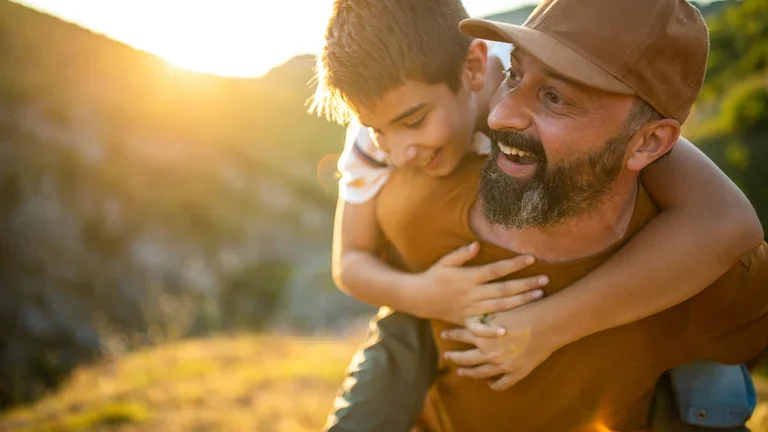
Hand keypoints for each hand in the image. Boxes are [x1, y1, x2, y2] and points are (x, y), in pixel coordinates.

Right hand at [411, 242, 547, 324]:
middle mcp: (472, 294)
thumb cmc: (434, 276)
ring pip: (499, 306)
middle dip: (525, 284)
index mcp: (469, 277)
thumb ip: (461, 254)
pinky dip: (492, 330)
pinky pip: (480, 327)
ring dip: (520, 302)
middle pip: (503, 289)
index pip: (496, 270)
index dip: (514, 264)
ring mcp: (470, 309)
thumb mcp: (445, 262)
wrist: (418, 298)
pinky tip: (507, 330)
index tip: (531, 258)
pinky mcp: (467, 321)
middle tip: (545, 279)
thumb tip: (477, 245)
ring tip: (539, 295)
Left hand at [440, 305, 563, 390]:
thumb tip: (470, 315)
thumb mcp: (499, 309)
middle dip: (454, 357)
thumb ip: (484, 316)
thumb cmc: (525, 311)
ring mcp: (502, 365)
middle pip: (465, 358)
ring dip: (469, 373)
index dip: (451, 334)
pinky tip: (490, 383)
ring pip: (480, 373)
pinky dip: (494, 385)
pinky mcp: (516, 373)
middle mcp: (489, 352)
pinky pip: (501, 383)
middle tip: (446, 356)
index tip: (443, 335)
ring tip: (461, 372)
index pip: (460, 335)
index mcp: (482, 335)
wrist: (547, 323)